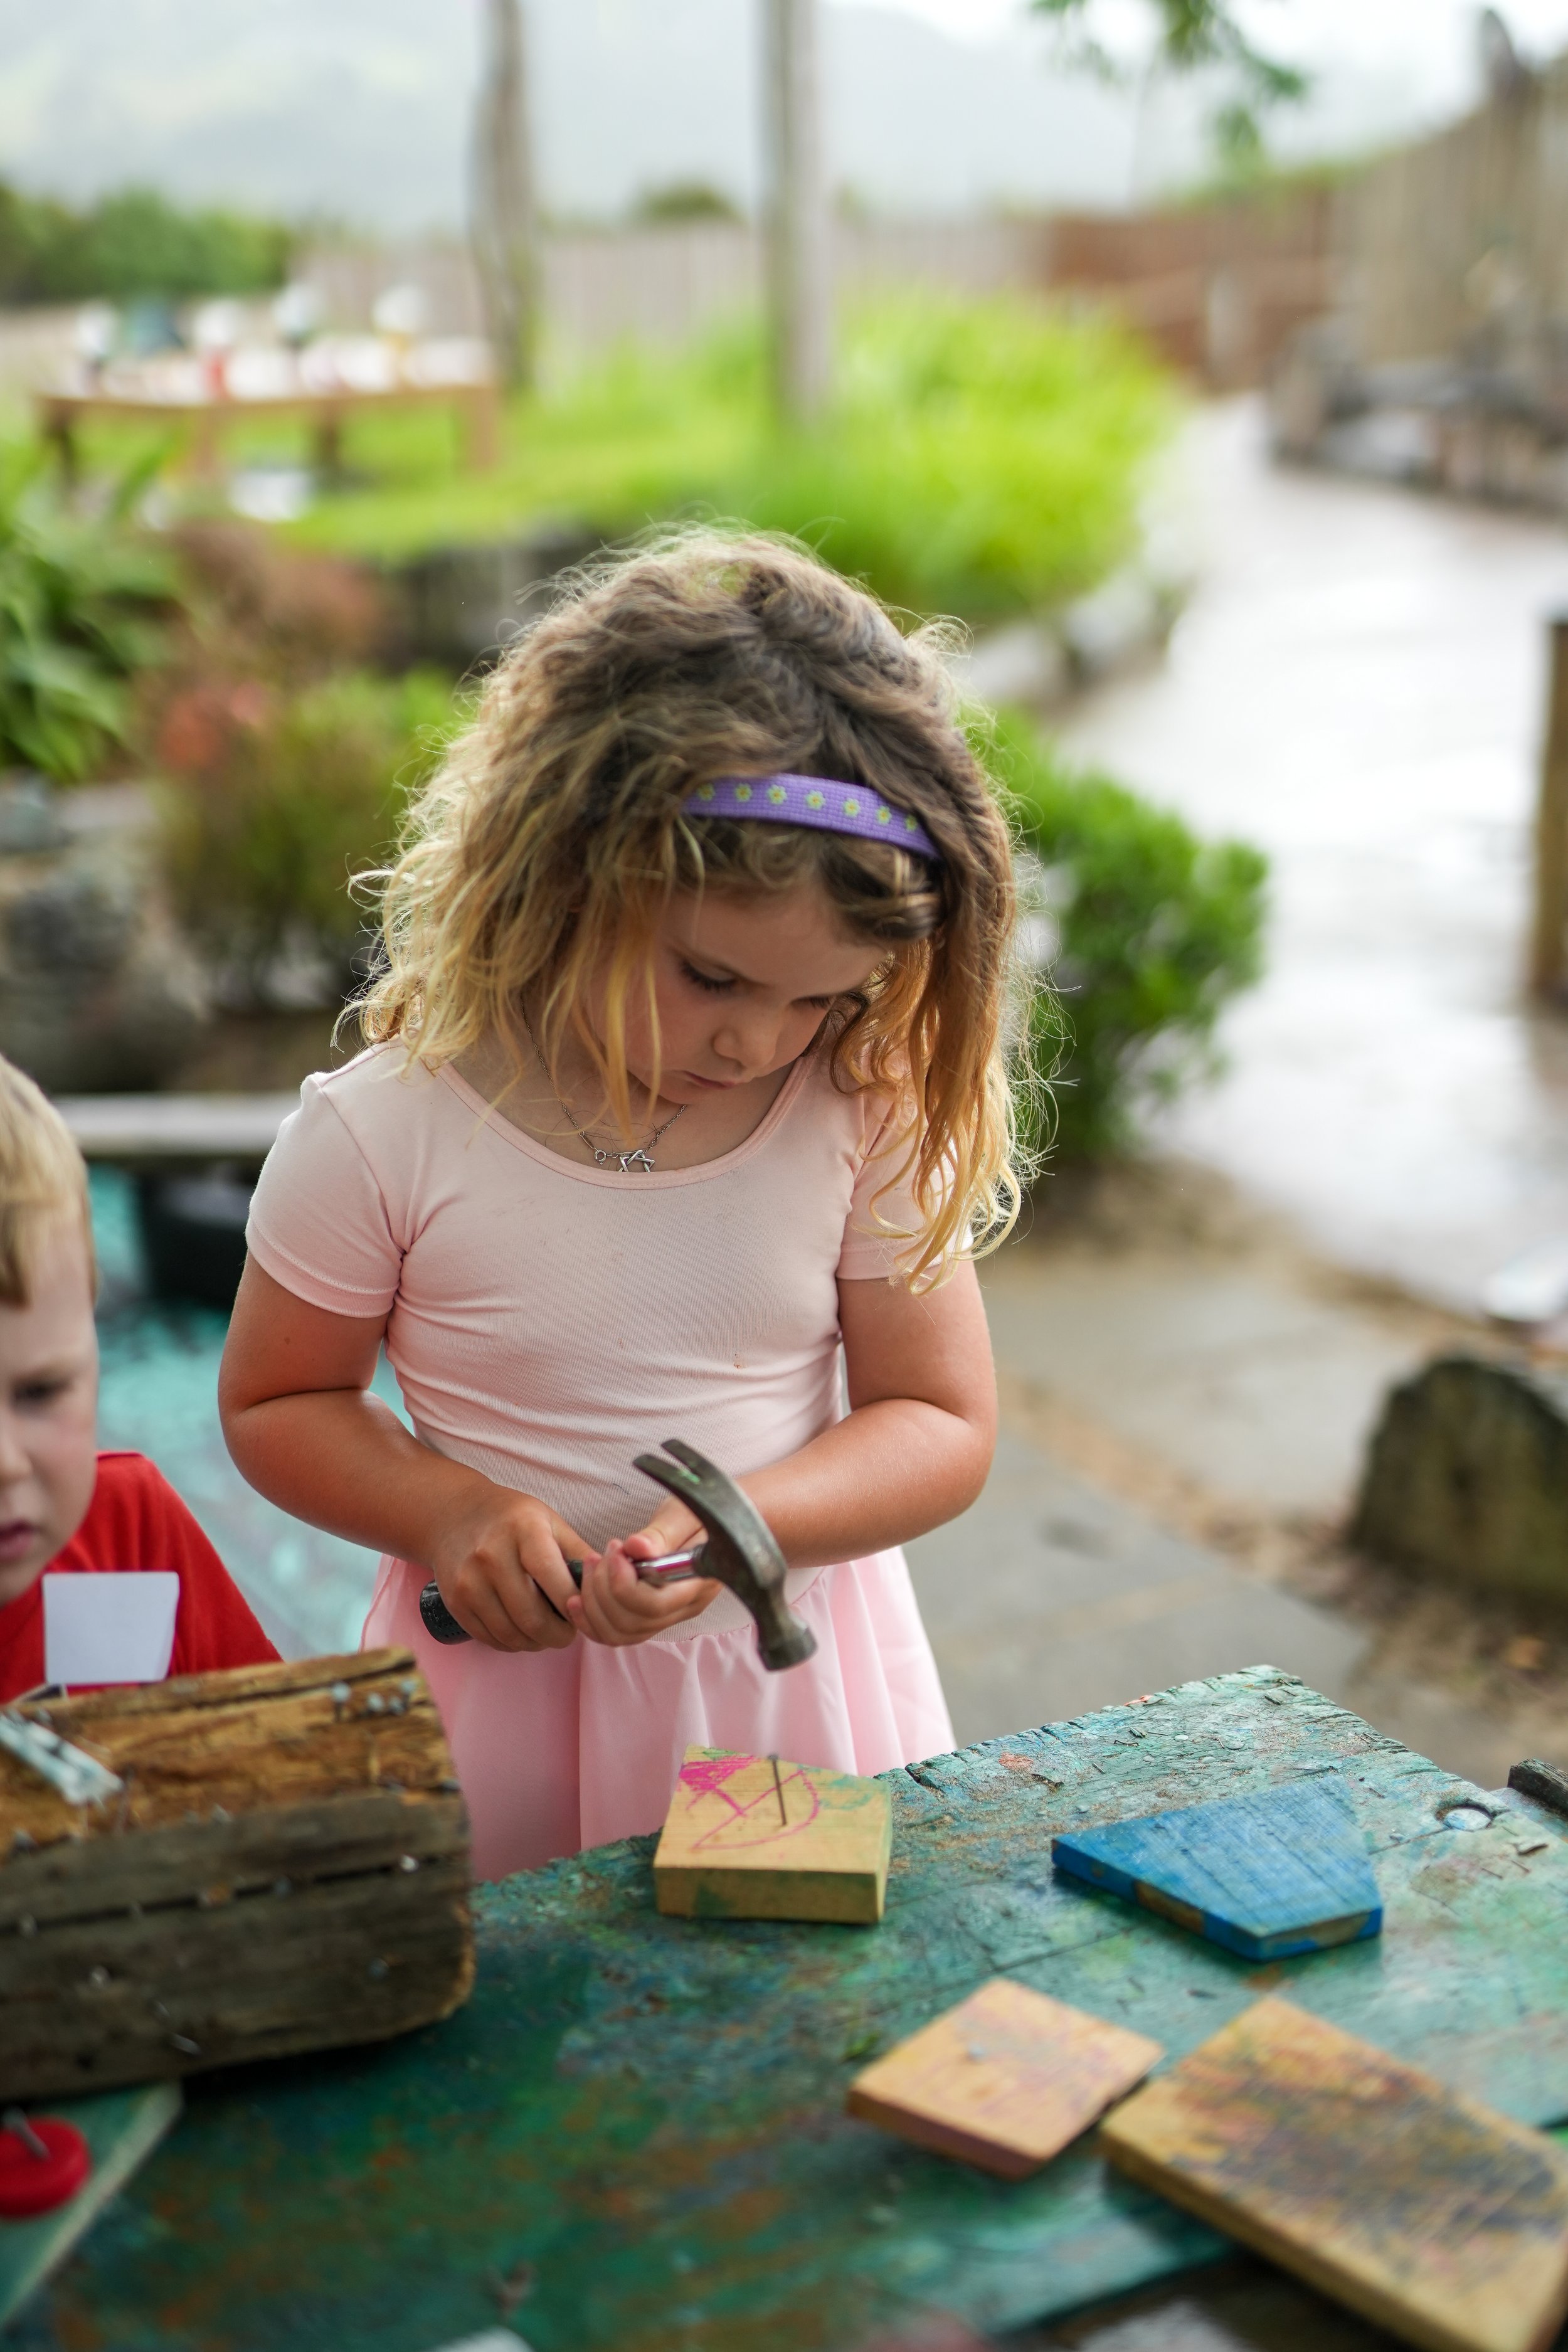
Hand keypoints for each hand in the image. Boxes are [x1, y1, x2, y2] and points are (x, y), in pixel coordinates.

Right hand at [427, 1483, 590, 1651]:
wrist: (454, 1514)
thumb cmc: (512, 1519)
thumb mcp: (549, 1521)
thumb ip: (577, 1552)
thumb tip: (607, 1585)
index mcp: (522, 1530)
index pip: (552, 1578)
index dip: (572, 1604)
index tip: (583, 1612)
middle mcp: (491, 1555)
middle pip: (532, 1616)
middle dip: (559, 1634)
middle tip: (569, 1632)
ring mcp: (468, 1581)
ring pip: (511, 1634)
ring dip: (536, 1643)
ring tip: (547, 1632)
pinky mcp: (455, 1601)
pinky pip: (490, 1638)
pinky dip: (512, 1644)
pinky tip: (523, 1632)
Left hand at [569, 1502, 718, 1648]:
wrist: (715, 1522)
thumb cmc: (702, 1512)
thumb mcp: (684, 1513)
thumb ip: (661, 1533)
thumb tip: (636, 1548)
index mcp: (696, 1583)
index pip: (654, 1605)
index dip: (623, 1584)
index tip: (616, 1550)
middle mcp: (683, 1608)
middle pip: (632, 1622)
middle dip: (602, 1589)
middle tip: (601, 1554)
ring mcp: (666, 1617)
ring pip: (620, 1634)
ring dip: (593, 1603)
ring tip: (592, 1565)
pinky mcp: (649, 1617)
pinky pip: (615, 1634)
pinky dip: (590, 1620)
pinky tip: (578, 1598)